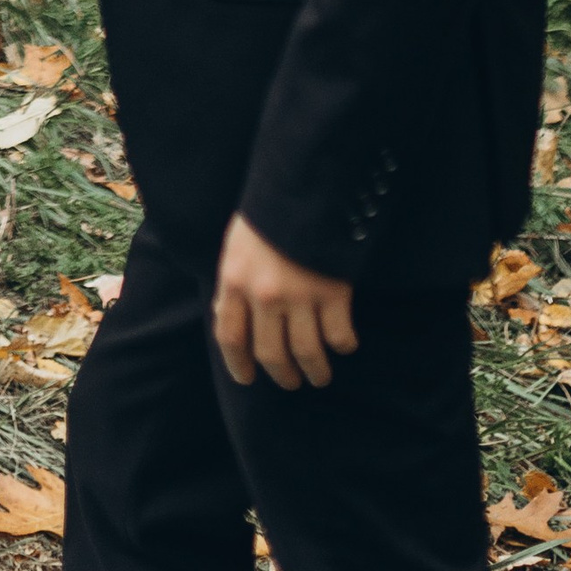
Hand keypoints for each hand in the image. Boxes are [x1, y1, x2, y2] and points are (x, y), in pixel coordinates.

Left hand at [212, 213, 357, 390]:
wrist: (305, 187)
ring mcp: (300, 296)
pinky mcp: (334, 292)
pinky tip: (344, 345)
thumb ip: (231, 285)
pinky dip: (344, 345)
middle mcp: (264, 295)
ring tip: (320, 377)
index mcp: (234, 281)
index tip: (247, 378)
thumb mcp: (235, 248)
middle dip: (281, 375)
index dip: (238, 364)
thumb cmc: (266, 216)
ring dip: (315, 372)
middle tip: (290, 382)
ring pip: (307, 353)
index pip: (230, 337)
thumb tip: (226, 319)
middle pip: (270, 353)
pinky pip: (339, 335)